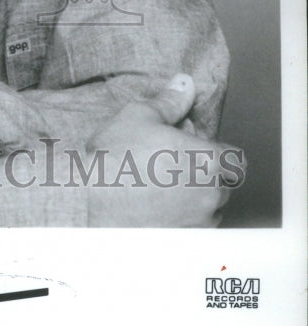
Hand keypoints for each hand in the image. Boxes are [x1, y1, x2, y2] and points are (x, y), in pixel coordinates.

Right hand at [86, 74, 243, 226]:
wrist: (90, 203)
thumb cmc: (116, 159)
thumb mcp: (139, 116)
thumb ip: (169, 101)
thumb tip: (184, 84)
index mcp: (209, 160)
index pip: (235, 159)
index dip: (215, 153)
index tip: (193, 150)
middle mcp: (211, 194)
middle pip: (222, 184)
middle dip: (203, 174)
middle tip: (170, 163)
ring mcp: (198, 222)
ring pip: (207, 208)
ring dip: (193, 197)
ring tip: (159, 186)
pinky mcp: (182, 241)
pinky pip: (191, 227)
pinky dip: (180, 218)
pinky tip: (153, 206)